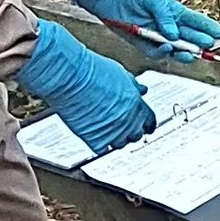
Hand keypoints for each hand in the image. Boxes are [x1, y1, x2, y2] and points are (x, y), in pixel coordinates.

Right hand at [20, 19, 152, 156]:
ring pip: (120, 144)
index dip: (147, 124)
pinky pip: (102, 150)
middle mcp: (127, 120)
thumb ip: (132, 86)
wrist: (70, 77)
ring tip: (105, 130)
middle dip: (130, 131)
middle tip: (121, 127)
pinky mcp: (96, 140)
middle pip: (136, 134)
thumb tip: (141, 90)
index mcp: (136, 103)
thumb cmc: (90, 71)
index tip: (146, 127)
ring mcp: (113, 132)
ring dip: (114, 139)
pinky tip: (94, 136)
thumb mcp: (119, 73)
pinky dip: (98, 145)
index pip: (149, 120)